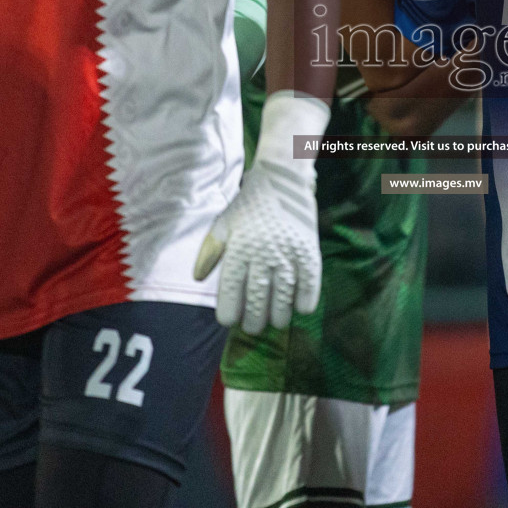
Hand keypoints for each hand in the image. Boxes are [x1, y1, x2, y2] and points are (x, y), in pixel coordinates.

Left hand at [193, 153, 321, 334]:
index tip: (229, 321)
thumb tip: (198, 278)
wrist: (283, 180)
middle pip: (258, 300)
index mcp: (239, 248)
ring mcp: (288, 253)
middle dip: (254, 321)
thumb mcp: (224, 224)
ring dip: (278, 316)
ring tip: (274, 321)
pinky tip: (299, 308)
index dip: (229, 313)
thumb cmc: (249, 205)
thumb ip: (210, 251)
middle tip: (253, 327)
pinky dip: (304, 301)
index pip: (232, 291)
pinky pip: (309, 284)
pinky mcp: (309, 251)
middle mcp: (263, 253)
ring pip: (283, 297)